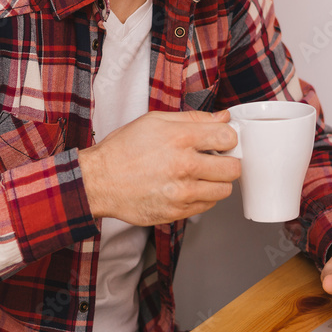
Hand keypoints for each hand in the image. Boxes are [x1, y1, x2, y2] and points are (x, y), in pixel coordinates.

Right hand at [79, 110, 240, 225]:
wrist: (99, 181)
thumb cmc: (124, 149)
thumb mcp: (156, 121)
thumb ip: (194, 118)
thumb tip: (223, 118)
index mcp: (180, 138)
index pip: (228, 138)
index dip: (227, 138)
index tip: (220, 141)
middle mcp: (184, 166)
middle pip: (233, 168)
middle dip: (227, 161)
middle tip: (215, 159)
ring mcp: (181, 193)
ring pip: (224, 190)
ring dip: (217, 182)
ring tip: (200, 175)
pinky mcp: (177, 212)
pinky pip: (207, 206)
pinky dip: (203, 197)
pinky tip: (187, 187)